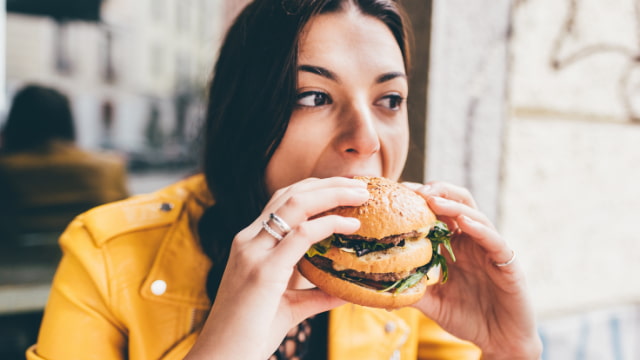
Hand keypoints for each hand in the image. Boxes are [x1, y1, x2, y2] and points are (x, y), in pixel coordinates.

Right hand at [185, 177, 368, 359]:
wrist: (223, 358)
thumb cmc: (251, 334)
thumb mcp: (289, 306)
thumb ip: (316, 294)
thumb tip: (347, 290)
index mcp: (250, 244)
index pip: (282, 201)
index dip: (314, 188)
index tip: (345, 188)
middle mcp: (248, 241)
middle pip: (290, 193)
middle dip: (328, 184)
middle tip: (361, 184)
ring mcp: (253, 253)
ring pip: (295, 204)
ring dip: (333, 194)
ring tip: (361, 194)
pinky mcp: (263, 271)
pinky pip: (301, 235)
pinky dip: (329, 224)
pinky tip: (351, 226)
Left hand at [403, 181, 541, 359]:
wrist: (501, 341)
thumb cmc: (469, 319)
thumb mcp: (433, 303)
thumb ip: (413, 291)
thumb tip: (382, 286)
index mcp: (455, 247)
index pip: (438, 214)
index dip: (421, 201)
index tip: (399, 192)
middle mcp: (472, 243)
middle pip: (458, 204)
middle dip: (437, 192)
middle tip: (415, 190)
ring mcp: (490, 250)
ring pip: (475, 216)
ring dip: (453, 205)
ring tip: (433, 199)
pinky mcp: (507, 263)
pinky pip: (494, 241)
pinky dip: (479, 229)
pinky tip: (464, 222)